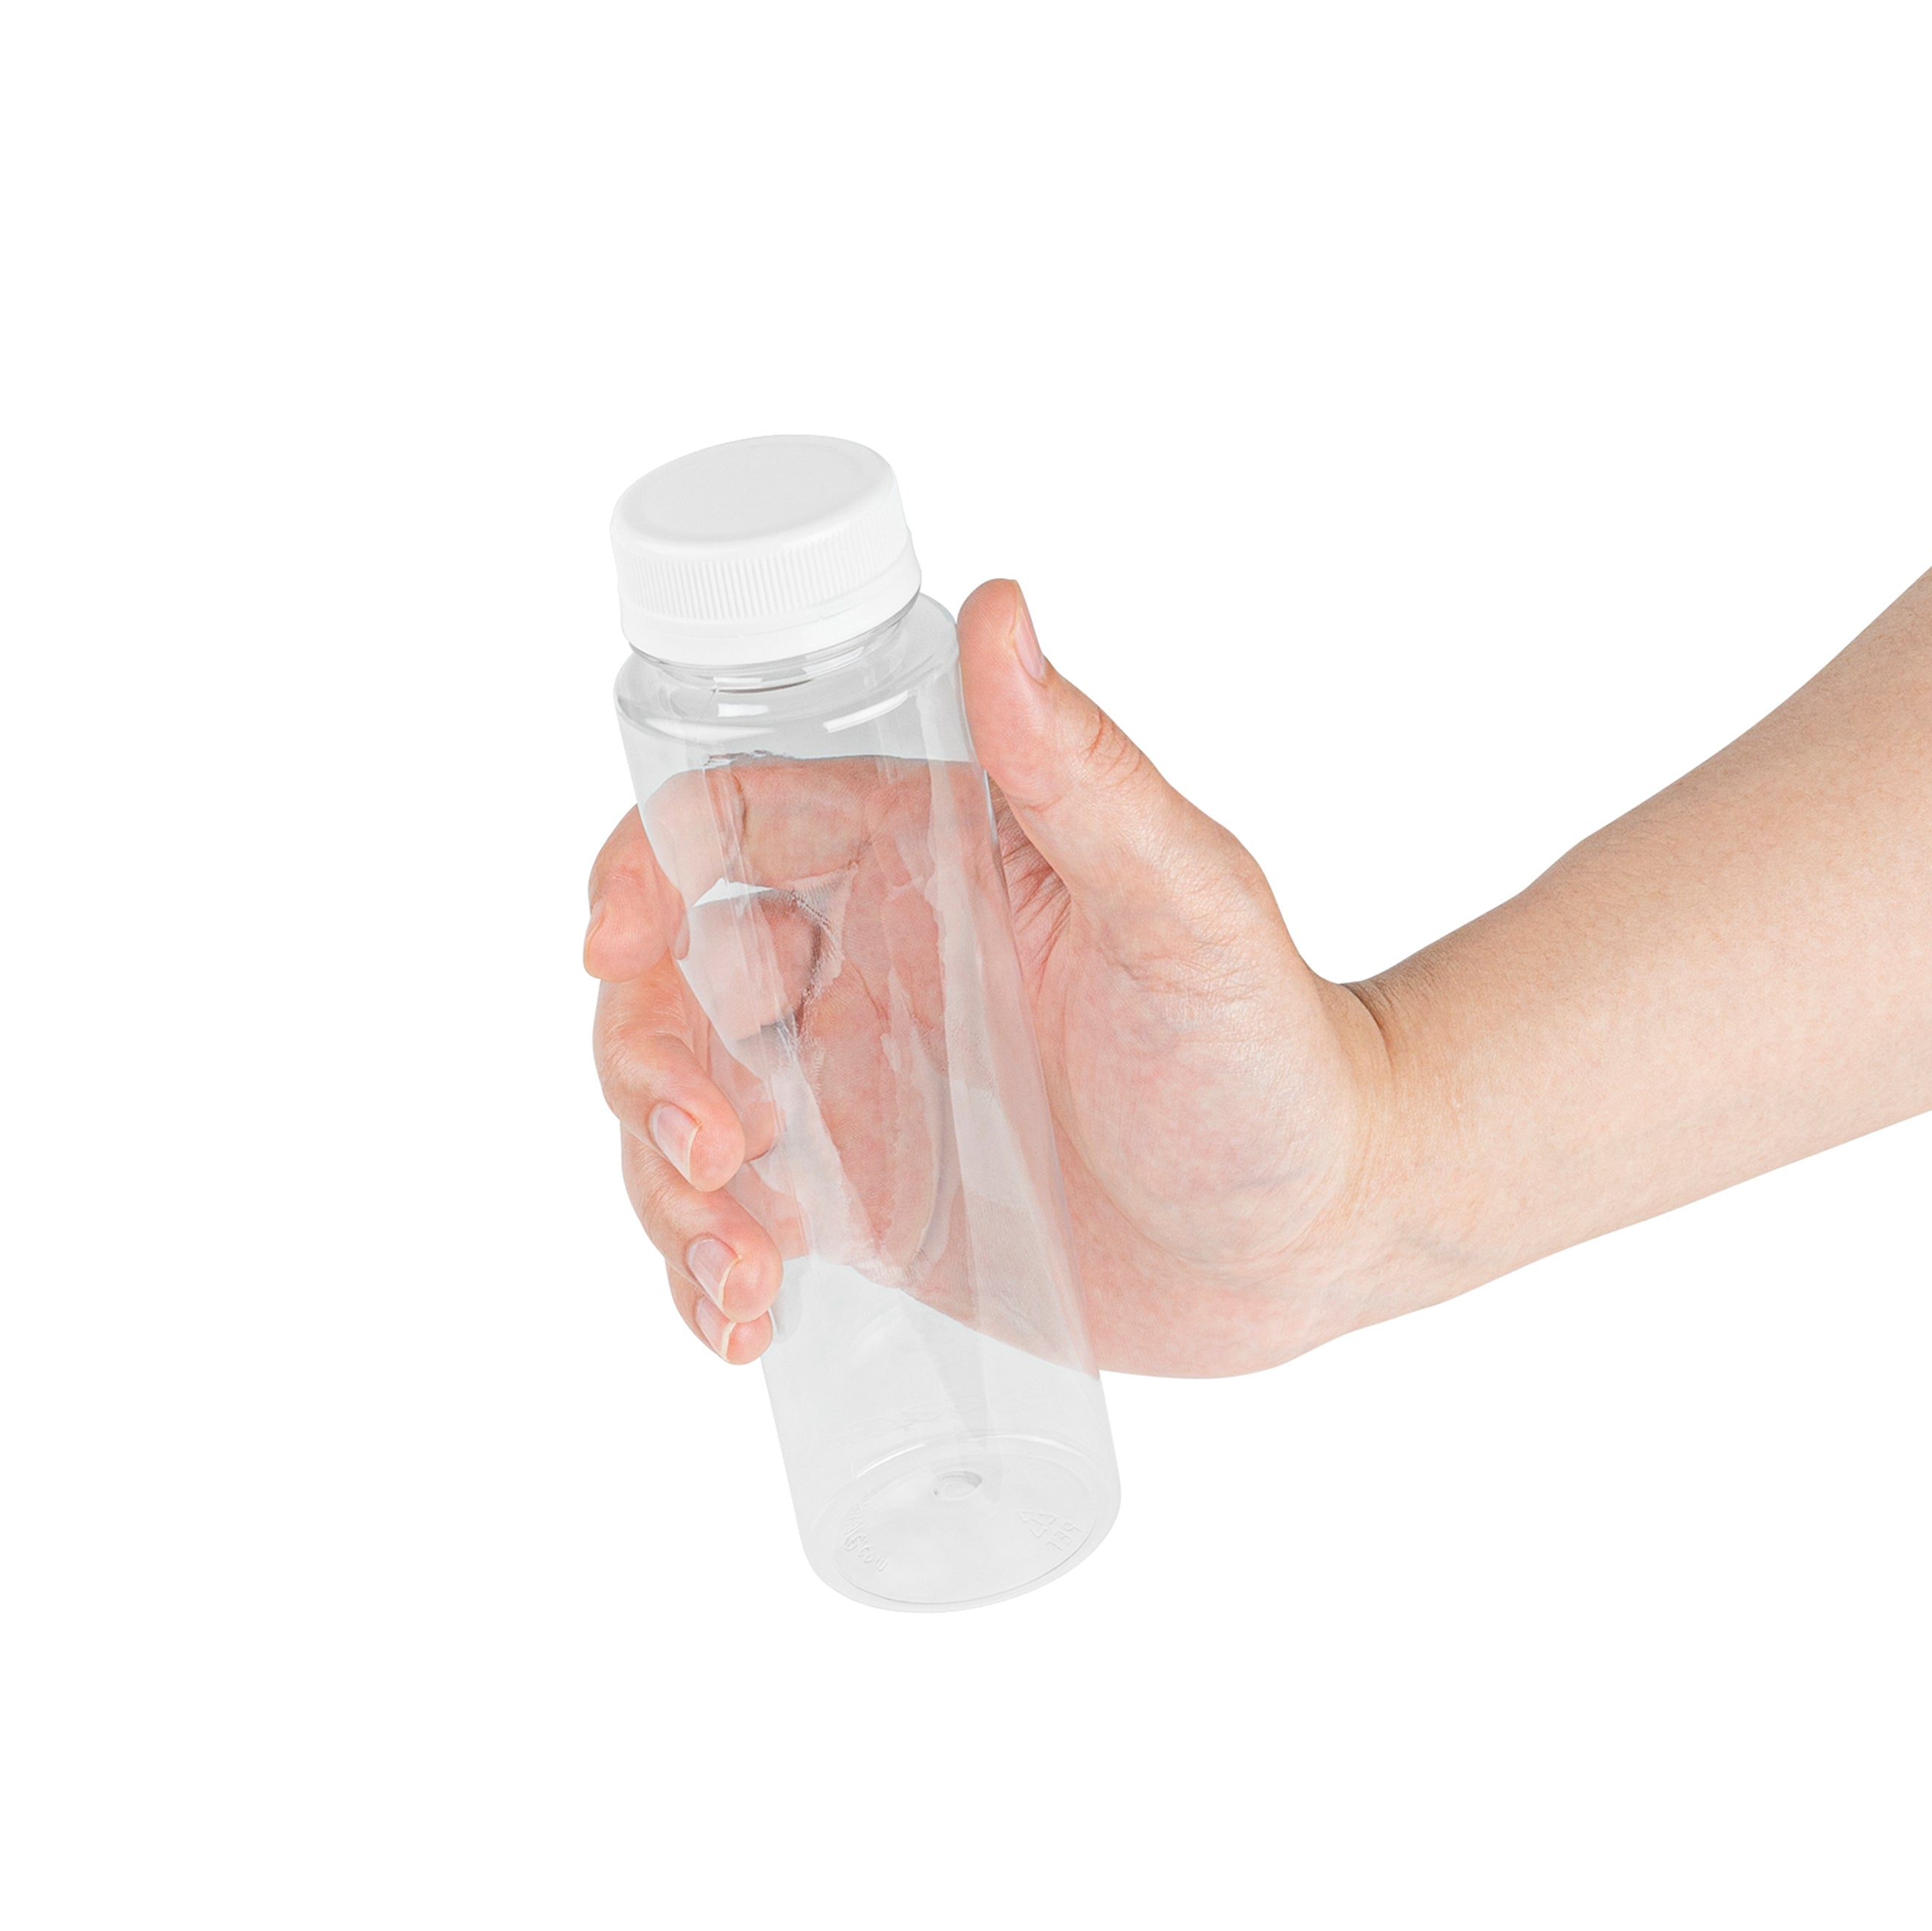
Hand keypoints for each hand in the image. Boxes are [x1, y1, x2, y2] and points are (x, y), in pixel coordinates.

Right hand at [584, 582, 1396, 1374]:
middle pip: (674, 984)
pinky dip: (702, 1262)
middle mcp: (867, 963)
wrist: (1317, 1234)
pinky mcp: (862, 1201)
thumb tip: (1002, 611)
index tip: (614, 944)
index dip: (640, 872)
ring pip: (682, 1110)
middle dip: (649, 1065)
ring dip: (665, 1188)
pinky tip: (736, 1319)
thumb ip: (1085, 777)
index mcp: (919, 860)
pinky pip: (733, 1217)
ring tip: (739, 1274)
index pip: (727, 829)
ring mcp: (854, 1087)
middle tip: (713, 1156)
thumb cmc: (1270, 1054)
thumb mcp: (1186, 911)